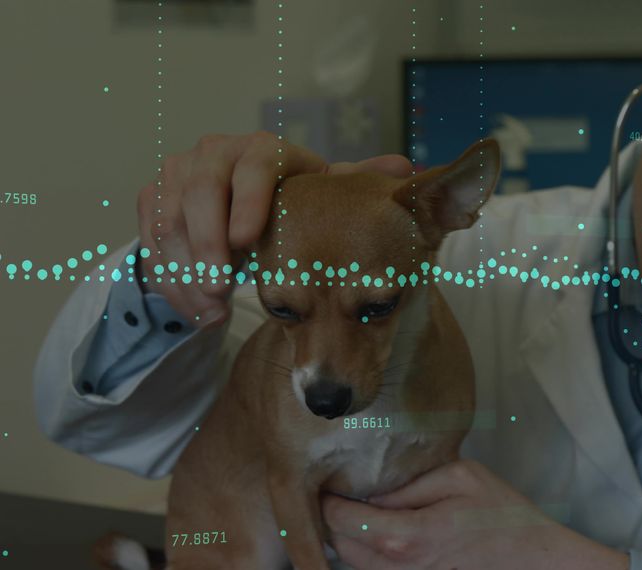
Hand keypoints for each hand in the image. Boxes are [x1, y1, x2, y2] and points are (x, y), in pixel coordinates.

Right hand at [135, 131, 411, 327]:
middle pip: (200, 190)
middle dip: (207, 244)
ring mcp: (178, 174)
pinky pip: (150, 239)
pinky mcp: (153, 200)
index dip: (247, 200)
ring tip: (213, 310)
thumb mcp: (325, 197)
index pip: (253, 162)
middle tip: (222, 289)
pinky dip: (171, 278)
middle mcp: (216, 153)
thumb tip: (405, 168)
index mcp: (263, 149)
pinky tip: (197, 309)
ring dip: (188, 270)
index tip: (247, 244)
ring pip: (169, 219)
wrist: (239, 212)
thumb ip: (360, 185)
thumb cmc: (295, 208)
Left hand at [321, 459, 629, 569]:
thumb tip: (374, 493)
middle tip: (333, 490)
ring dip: (343, 538)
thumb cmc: (502, 513)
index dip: (327, 500)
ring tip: (349, 508)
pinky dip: (363, 553)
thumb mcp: (461, 477)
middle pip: (338, 546)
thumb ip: (411, 484)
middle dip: (329, 519)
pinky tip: (372, 530)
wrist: (531, 557)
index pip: (341, 520)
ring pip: (351, 564)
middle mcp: (397, 566)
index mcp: (405, 536)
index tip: (326, 480)